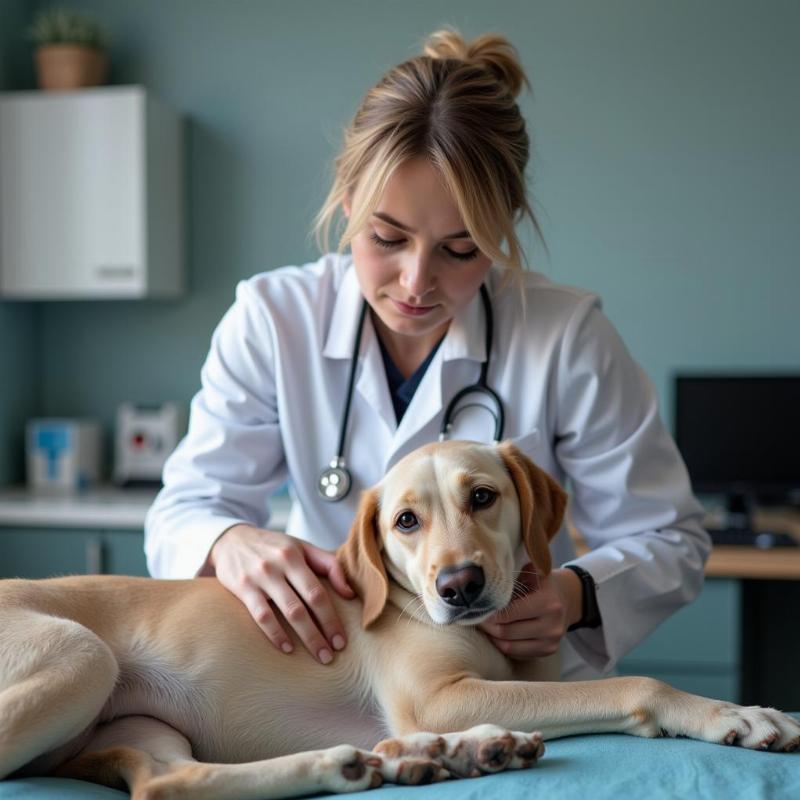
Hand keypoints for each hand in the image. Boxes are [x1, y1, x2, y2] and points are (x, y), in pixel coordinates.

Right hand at [207, 524, 355, 663]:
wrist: (231, 539)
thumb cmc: (274, 547)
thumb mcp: (302, 547)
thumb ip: (329, 565)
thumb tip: (350, 593)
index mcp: (296, 555)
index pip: (318, 590)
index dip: (332, 617)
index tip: (341, 640)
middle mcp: (279, 565)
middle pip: (306, 604)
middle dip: (321, 632)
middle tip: (331, 655)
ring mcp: (260, 576)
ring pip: (287, 611)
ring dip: (305, 637)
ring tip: (317, 655)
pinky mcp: (243, 588)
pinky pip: (261, 615)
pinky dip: (275, 633)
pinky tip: (286, 648)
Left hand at [478, 566, 582, 659]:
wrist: (567, 599)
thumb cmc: (543, 584)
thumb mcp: (532, 573)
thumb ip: (512, 576)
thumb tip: (482, 579)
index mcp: (548, 603)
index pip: (509, 613)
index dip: (489, 612)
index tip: (476, 607)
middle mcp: (552, 626)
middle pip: (506, 632)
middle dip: (487, 625)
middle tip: (474, 617)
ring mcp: (551, 642)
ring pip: (509, 646)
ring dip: (492, 637)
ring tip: (482, 626)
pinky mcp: (548, 652)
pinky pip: (517, 653)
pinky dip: (502, 645)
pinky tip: (495, 634)